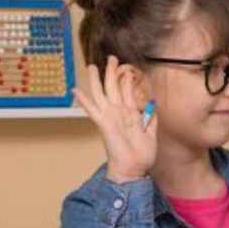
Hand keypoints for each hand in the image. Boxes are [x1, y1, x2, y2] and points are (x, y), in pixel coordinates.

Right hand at [73, 56, 157, 183]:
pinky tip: (76, 90)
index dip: (127, 80)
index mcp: (130, 114)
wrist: (134, 169)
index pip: (127, 92)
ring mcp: (110, 118)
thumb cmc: (142, 155)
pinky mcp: (104, 125)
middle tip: (112, 58)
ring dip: (97, 80)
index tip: (128, 68)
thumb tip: (152, 105)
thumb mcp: (151, 134)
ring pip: (102, 94)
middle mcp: (118, 113)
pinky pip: (93, 110)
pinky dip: (84, 100)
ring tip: (92, 66)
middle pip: (113, 88)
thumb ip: (151, 119)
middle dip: (112, 72)